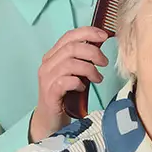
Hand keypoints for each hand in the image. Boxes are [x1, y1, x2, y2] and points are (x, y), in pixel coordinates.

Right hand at [29, 26, 108, 141]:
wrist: (51, 119)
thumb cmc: (66, 94)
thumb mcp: (74, 72)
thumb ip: (82, 59)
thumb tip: (100, 44)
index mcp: (53, 55)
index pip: (69, 35)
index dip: (88, 32)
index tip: (105, 36)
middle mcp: (47, 64)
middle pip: (72, 48)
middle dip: (93, 53)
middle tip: (104, 62)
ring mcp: (47, 78)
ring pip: (70, 63)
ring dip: (89, 69)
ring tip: (98, 78)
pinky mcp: (50, 93)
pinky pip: (66, 81)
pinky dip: (78, 83)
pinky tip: (83, 88)